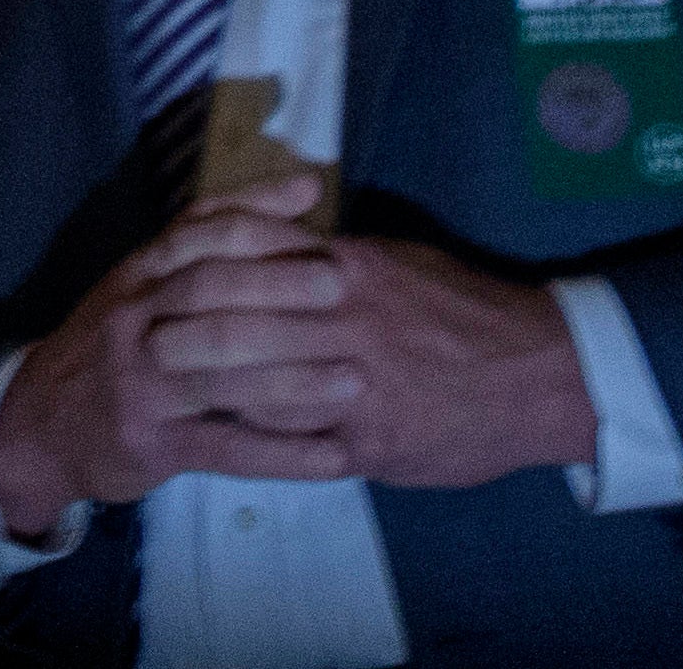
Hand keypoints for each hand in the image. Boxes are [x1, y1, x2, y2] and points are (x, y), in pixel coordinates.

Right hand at [0, 171, 351, 534]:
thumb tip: (306, 187)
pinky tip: (333, 461)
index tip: (323, 232)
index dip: (260, 224)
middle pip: (207, 291)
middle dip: (278, 286)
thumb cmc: (119, 348)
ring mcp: (139, 382)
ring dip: (291, 378)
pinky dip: (281, 456)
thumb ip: (217, 240)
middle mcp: (135, 318)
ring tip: (355, 381)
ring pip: (218, 374)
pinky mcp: (148, 442)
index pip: (199, 232)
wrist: (41, 423)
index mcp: (141, 273)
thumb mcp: (147, 285)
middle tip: (342, 288)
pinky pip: (222, 449)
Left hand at [99, 188, 603, 498]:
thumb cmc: (466, 307)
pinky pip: (299, 440)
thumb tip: (279, 242)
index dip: (201, 277)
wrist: (543, 372)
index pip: (255, 265)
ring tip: (162, 393)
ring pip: (262, 386)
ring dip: (209, 390)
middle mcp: (346, 322)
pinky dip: (259, 440)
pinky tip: (222, 439)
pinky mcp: (371, 440)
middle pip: (243, 325)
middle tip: (139, 343)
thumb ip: (333, 257)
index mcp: (349, 271)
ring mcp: (357, 386)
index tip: (159, 283)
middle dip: (186, 335)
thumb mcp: (398, 262)